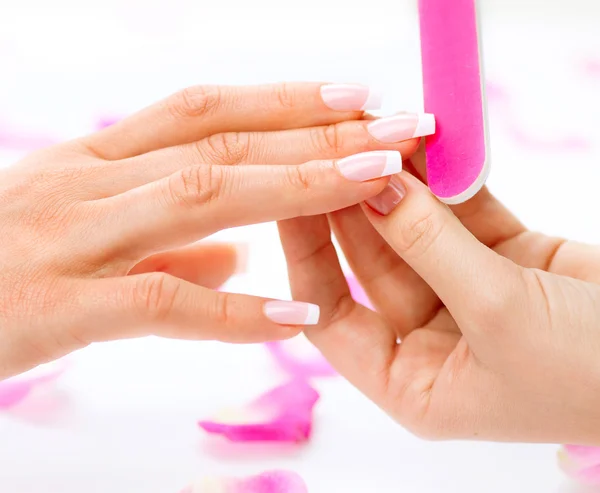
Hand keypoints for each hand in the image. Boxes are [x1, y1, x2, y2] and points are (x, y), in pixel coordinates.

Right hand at [0, 82, 420, 379]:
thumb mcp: (83, 233)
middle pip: (223, 142)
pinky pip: (159, 304)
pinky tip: (300, 314)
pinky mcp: (57, 307)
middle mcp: (91, 181)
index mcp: (98, 160)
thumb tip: (239, 260)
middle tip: (402, 125)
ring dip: (296, 187)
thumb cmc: (1, 267)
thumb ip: (168, 246)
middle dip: (318, 131)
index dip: (284, 99)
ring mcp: (73, 238)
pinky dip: (234, 311)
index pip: (207, 111)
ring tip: (376, 182)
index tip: (357, 97)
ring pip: (201, 197)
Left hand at [279, 150, 599, 444]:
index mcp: (409, 380)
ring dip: (401, 182)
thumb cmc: (591, 375)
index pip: (330, 313)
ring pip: (413, 230)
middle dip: (356, 203)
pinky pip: (461, 213)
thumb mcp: (499, 314)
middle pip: (370, 262)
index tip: (293, 196)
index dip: (307, 253)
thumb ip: (429, 245)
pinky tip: (427, 141)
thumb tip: (374, 186)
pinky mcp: (502, 259)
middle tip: (339, 145)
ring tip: (381, 128)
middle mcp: (427, 339)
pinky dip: (448, 179)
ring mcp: (463, 294)